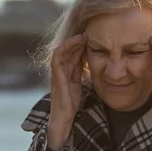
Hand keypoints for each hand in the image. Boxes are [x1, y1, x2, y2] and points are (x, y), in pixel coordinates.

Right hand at [47, 33, 86, 150]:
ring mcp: (58, 72)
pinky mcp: (56, 75)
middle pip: (69, 51)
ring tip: (83, 35)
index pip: (75, 55)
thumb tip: (95, 69)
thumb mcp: (81, 85)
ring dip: (73, 42)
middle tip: (90, 33)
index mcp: (68, 72)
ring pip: (63, 51)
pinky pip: (57, 57)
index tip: (94, 39)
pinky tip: (75, 42)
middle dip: (78, 41)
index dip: (82, 46)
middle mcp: (62, 70)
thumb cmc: (71, 104)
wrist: (64, 117)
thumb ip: (83, 76)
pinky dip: (65, 48)